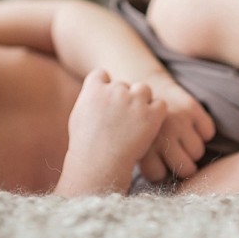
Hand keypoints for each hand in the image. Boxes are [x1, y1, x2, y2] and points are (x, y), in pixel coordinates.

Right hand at [60, 69, 166, 194]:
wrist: (99, 163)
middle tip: (121, 119)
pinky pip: (160, 104)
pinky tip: (148, 127)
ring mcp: (134, 101)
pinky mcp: (152, 114)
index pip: (101, 74)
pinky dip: (156, 114)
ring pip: (143, 89)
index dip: (104, 86)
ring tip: (135, 121)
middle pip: (123, 84)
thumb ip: (89, 99)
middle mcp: (115, 90)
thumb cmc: (84, 146)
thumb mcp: (78, 116)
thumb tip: (96, 94)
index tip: (105, 101)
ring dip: (141, 101)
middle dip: (123, 98)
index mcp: (94, 89)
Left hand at [139, 72, 215, 180]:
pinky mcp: (192, 107)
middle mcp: (161, 134)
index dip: (159, 171)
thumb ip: (140, 162)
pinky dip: (202, 130)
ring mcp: (178, 121)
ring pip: (198, 151)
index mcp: (142, 145)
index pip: (158, 175)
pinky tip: (189, 125)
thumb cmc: (137, 119)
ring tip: (180, 139)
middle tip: (175, 155)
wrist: (141, 81)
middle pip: (186, 168)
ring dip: (192, 148)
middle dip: (183, 165)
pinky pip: (208, 132)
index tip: (157, 164)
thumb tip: (155, 191)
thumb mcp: (131, 140)